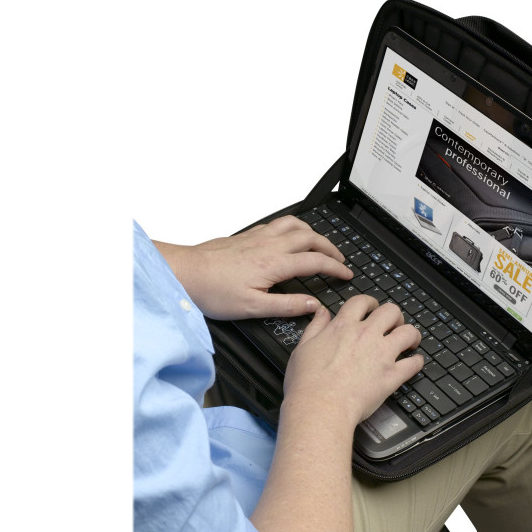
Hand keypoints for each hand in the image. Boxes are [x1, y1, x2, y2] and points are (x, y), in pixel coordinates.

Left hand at [154, 215, 352, 319]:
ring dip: (314, 233)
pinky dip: (293, 227)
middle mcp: (269, 245)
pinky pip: (278, 223)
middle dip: (331, 247)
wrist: (186, 273)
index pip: (316, 261)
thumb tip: (312, 305)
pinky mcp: (247, 235)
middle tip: (340, 259)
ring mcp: (258, 237)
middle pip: (311, 238)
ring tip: (321, 244)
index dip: (336, 267)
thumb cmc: (213, 291)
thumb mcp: (253, 308)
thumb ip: (286, 306)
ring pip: (296, 225)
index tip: (346, 274)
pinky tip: (290, 236)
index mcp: (275, 264)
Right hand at [282, 295, 423, 428]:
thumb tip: (322, 312)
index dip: (370, 302)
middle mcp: (366, 335)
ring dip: (411, 334)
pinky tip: (415, 362)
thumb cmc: (307, 383)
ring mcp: (382, 354)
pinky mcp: (391, 376)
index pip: (362, 302)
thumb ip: (316, 327)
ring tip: (410, 341)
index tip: (372, 308)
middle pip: (391, 311)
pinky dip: (417, 362)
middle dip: (395, 316)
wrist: (320, 406)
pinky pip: (413, 364)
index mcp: (343, 327)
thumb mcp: (303, 347)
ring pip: (408, 332)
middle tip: (393, 324)